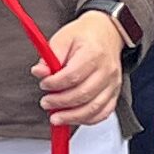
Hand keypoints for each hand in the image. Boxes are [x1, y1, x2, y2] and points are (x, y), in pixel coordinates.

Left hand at [40, 6, 128, 128]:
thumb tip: (39, 72)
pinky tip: (73, 118)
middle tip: (46, 102)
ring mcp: (113, 83)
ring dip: (72, 116)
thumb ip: (50, 57)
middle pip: (83, 94)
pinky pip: (103, 113)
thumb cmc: (83, 36)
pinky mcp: (114, 93)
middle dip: (61, 102)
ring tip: (56, 117)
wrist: (106, 33)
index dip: (55, 84)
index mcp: (93, 53)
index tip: (44, 85)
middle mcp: (106, 70)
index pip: (73, 75)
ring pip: (94, 108)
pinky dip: (87, 119)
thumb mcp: (62, 38)